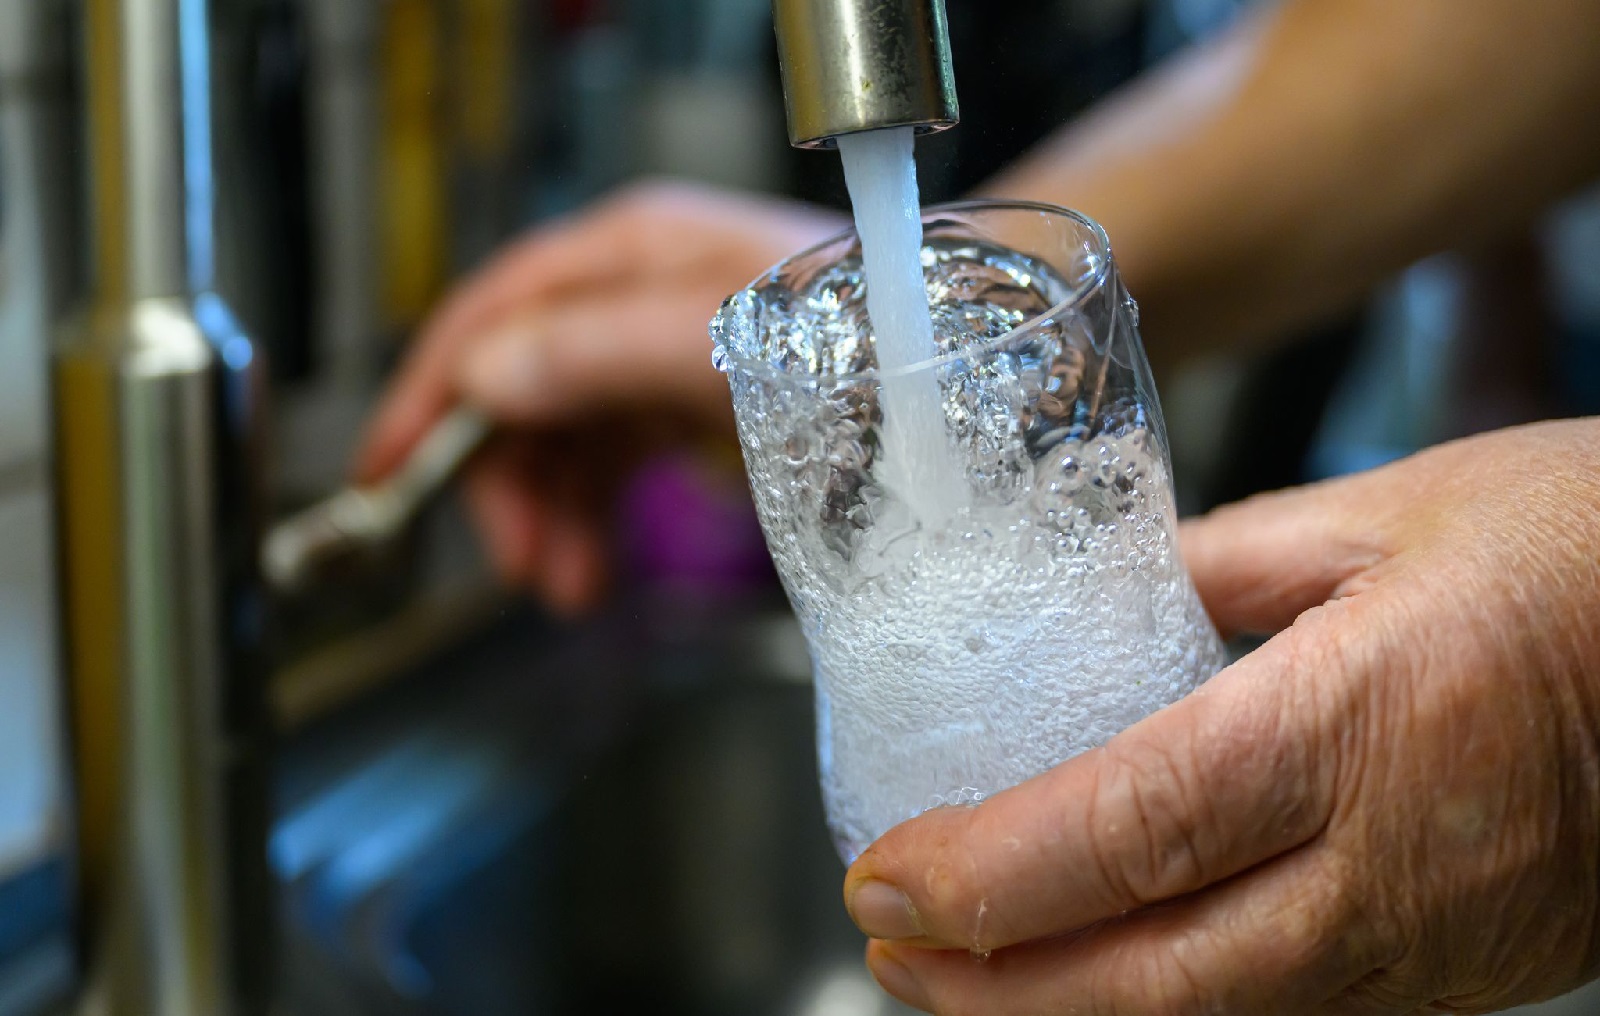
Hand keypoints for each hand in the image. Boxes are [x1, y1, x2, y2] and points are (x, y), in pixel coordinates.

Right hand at [356, 181, 843, 610]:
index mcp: (634, 257)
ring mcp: (663, 358)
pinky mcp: (691, 413)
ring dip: (548, 515)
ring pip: (561, 438)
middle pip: (520, 387)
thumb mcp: (729, 346)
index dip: (432, 389)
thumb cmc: (870, 344)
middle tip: (521, 565)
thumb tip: (489, 377)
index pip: (496, 312)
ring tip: (569, 586)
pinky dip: (592, 519)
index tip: (388, 469)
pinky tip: (597, 566)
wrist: (967, 385)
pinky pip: (610, 466)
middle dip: (505, 481)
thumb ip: (605, 351)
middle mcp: (637, 301)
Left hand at [841, 418, 1599, 1013]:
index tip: (887, 878)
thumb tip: (1111, 594)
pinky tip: (1113, 975)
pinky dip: (1178, 1010)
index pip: (1128, 831)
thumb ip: (1226, 562)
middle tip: (891, 948)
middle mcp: (1394, 867)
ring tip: (969, 972)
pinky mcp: (1470, 977)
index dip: (988, 875)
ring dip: (1071, 1011)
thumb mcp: (1394, 512)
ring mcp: (1438, 946)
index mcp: (1359, 722)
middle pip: (1152, 979)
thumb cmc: (1590, 549)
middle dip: (995, 987)